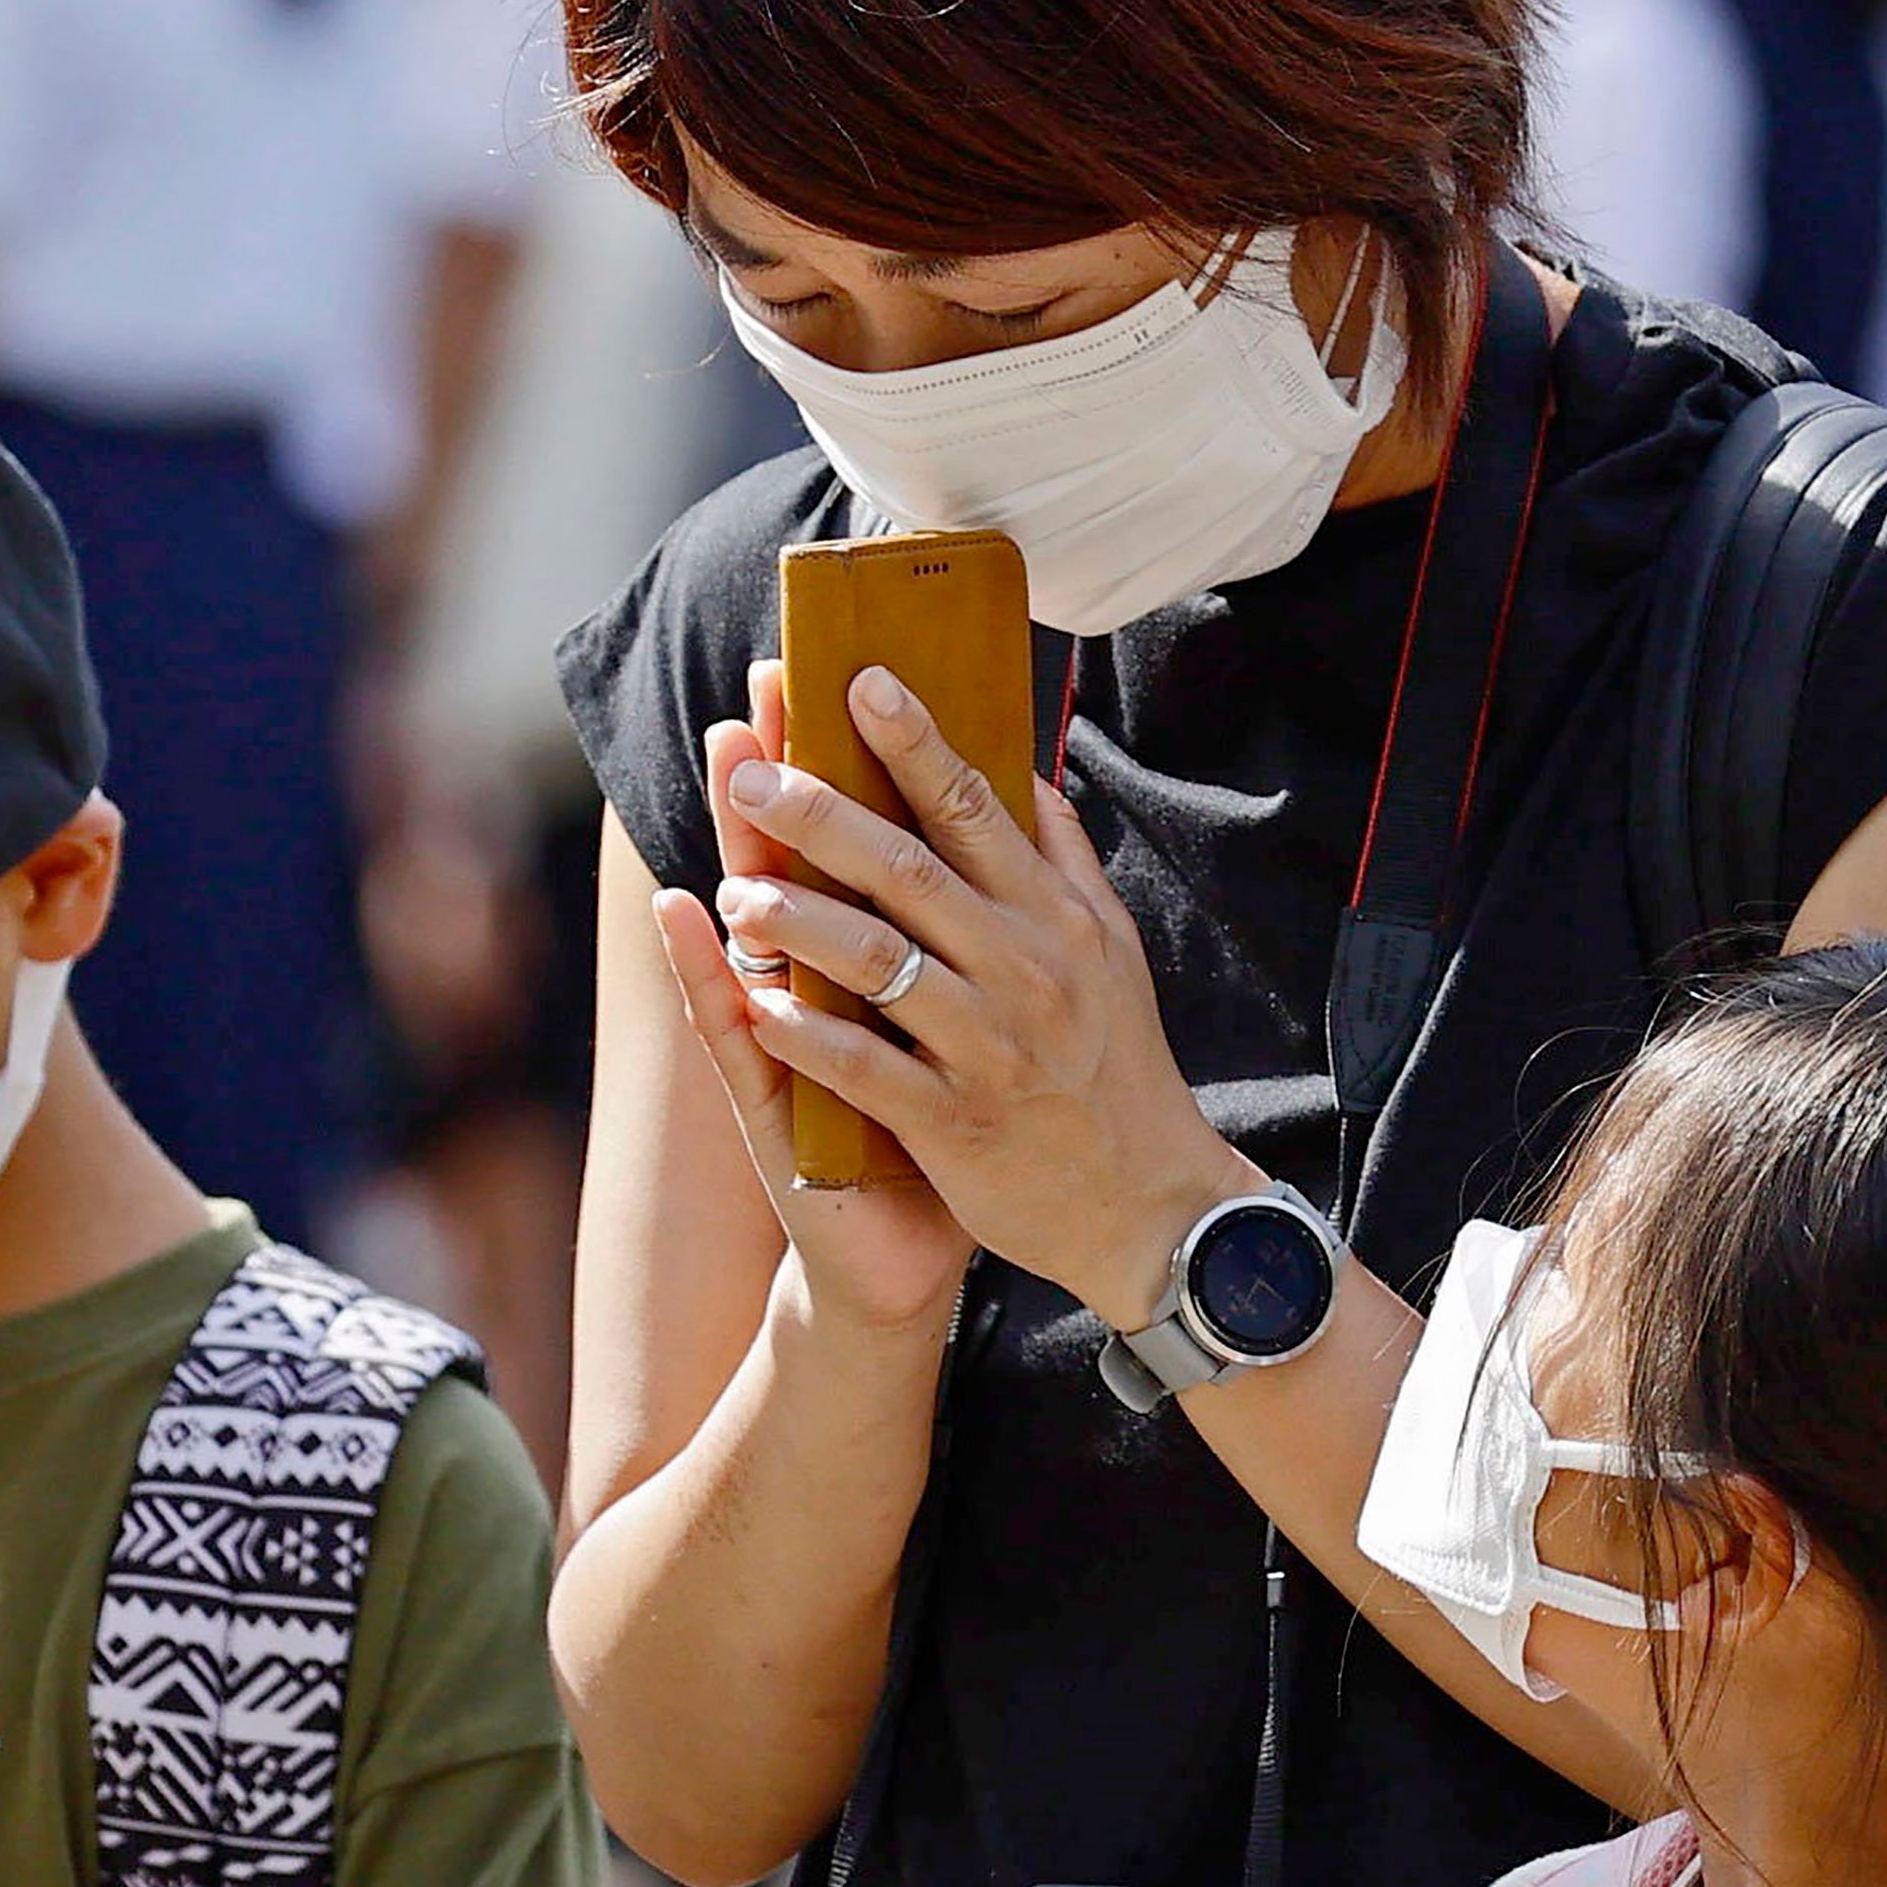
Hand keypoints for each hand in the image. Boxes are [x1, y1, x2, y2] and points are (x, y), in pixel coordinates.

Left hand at [711, 661, 1246, 1329]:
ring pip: (878, 964)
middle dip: (822, 817)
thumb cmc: (1118, 1066)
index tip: (858, 680)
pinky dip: (808, 1037)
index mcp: (1058, 918)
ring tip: (736, 892)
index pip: (977, 809)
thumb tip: (1020, 768)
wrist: (1151, 1206)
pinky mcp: (955, 1122)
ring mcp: (988, 1046)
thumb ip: (1060, 858)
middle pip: (909, 871)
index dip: (915, 742)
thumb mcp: (1111, 951)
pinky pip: (866, 1070)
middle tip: (749, 775)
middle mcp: (1025, 970)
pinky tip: (756, 1006)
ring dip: (798, 921)